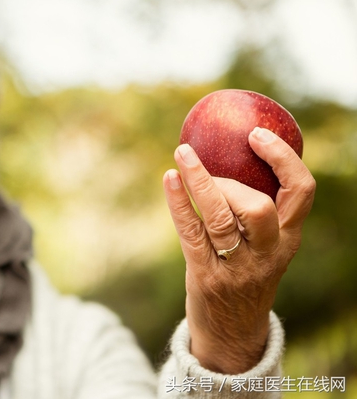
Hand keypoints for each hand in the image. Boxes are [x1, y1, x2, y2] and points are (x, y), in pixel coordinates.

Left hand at [162, 126, 314, 373]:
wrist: (232, 334)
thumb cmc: (245, 276)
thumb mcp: (264, 247)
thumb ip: (258, 213)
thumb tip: (233, 156)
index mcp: (288, 239)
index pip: (301, 192)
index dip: (282, 158)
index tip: (257, 134)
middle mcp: (267, 253)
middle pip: (259, 207)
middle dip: (231, 181)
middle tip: (209, 168)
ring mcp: (236, 267)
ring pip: (220, 218)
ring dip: (199, 181)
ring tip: (182, 156)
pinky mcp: (206, 275)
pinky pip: (191, 232)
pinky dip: (179, 202)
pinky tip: (169, 179)